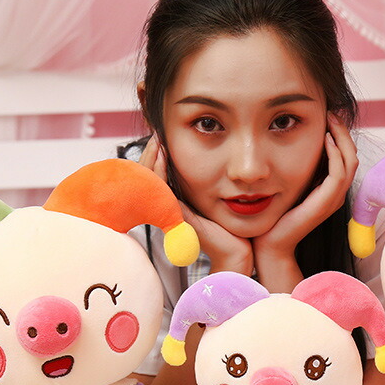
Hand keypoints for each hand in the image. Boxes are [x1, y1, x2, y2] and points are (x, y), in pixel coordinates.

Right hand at [140, 134, 252, 275]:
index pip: (154, 178)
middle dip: (150, 154)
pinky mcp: (176, 217)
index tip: (160, 137)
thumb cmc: (230, 227)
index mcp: (173, 205)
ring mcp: (169, 213)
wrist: (237, 250)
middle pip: (147, 179)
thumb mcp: (214, 201)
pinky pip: (161, 192)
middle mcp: (167, 209)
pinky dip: (159, 172)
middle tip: (156, 134)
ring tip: (158, 141)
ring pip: (150, 183)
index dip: (153, 158)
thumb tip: (204, 162)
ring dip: (152, 159)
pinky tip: (165, 156)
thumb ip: (204, 186)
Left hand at [252, 115, 357, 287]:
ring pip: (350, 161)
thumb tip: (289, 138)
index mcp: (329, 189)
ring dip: (342, 137)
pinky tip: (324, 138)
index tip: (327, 113)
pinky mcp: (325, 204)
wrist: (269, 244)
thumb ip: (294, 165)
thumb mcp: (286, 183)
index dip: (340, 133)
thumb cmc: (273, 215)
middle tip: (332, 110)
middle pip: (352, 154)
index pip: (345, 155)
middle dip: (343, 130)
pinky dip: (335, 154)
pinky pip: (338, 174)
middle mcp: (335, 193)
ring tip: (331, 118)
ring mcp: (333, 199)